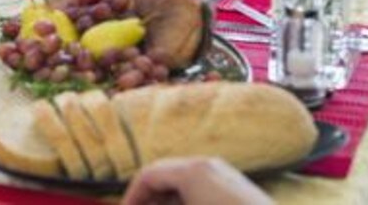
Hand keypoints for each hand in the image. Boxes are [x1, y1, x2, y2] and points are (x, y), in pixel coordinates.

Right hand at [121, 157, 270, 204]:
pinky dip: (185, 200)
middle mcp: (207, 165)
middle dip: (148, 199)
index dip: (130, 196)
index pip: (148, 175)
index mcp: (192, 170)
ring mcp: (225, 175)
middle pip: (165, 176)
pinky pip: (200, 190)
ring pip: (183, 183)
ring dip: (166, 201)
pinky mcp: (237, 189)